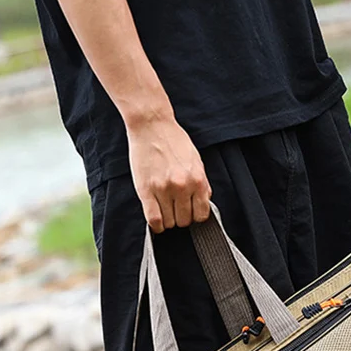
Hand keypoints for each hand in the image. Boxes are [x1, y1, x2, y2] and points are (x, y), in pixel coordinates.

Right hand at [126, 114, 211, 232]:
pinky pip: (153, 220)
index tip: (189, 212)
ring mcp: (163, 189)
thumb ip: (202, 183)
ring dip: (167, 220)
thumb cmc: (174, 141)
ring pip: (169, 223)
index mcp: (197, 180)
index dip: (195, 216)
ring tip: (165, 209)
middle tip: (175, 208)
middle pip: (184, 221)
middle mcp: (182, 187)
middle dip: (181, 217)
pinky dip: (156, 225)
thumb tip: (204, 203)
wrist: (152, 125)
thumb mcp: (196, 161)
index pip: (201, 215)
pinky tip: (157, 220)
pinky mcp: (146, 190)